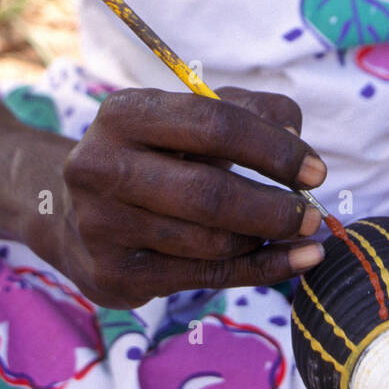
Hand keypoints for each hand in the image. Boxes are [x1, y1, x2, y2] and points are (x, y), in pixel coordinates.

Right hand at [55, 86, 326, 308]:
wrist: (72, 213)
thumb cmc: (154, 156)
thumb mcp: (190, 119)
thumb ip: (249, 112)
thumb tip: (295, 133)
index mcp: (124, 113)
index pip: (214, 124)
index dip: (274, 149)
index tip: (316, 170)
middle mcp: (101, 167)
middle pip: (210, 193)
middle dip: (275, 207)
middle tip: (314, 215)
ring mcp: (101, 225)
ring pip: (210, 241)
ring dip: (267, 239)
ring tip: (300, 233)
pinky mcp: (113, 274)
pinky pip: (204, 277)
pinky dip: (260, 269)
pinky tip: (293, 260)